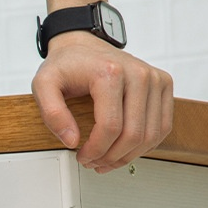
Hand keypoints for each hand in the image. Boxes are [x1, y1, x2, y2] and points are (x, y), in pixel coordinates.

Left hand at [32, 32, 173, 173]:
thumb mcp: (44, 85)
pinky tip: (126, 149)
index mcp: (110, 73)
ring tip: (108, 159)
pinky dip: (145, 145)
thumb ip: (52, 113)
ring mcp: (154, 78)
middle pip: (133, 134)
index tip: (82, 156)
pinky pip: (162, 127)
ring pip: (151, 135)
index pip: (110, 128)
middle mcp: (137, 73)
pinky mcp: (163, 84)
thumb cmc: (67, 64)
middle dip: (111, 157)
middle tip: (94, 162)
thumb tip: (72, 140)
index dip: (96, 151)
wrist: (83, 45)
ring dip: (128, 155)